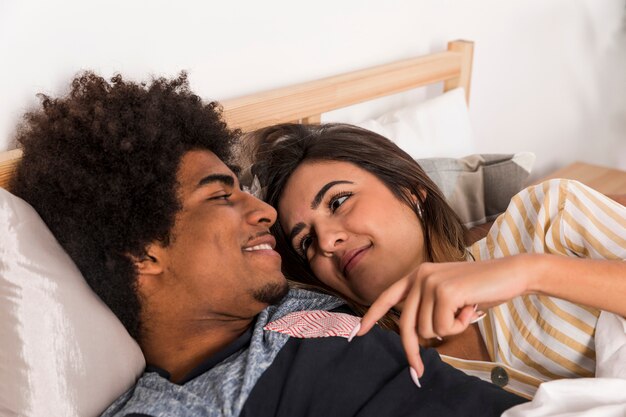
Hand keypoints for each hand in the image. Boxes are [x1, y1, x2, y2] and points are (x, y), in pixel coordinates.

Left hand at [355, 255, 533, 376]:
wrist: (511, 274)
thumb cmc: (482, 289)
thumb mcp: (449, 296)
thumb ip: (428, 307)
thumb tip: (417, 335)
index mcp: (417, 275)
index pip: (387, 297)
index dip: (371, 316)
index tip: (357, 332)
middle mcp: (419, 276)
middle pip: (406, 324)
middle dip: (412, 352)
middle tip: (418, 372)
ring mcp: (429, 282)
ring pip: (427, 329)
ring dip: (449, 330)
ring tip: (466, 312)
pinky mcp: (443, 291)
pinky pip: (442, 327)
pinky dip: (458, 327)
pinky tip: (471, 309)